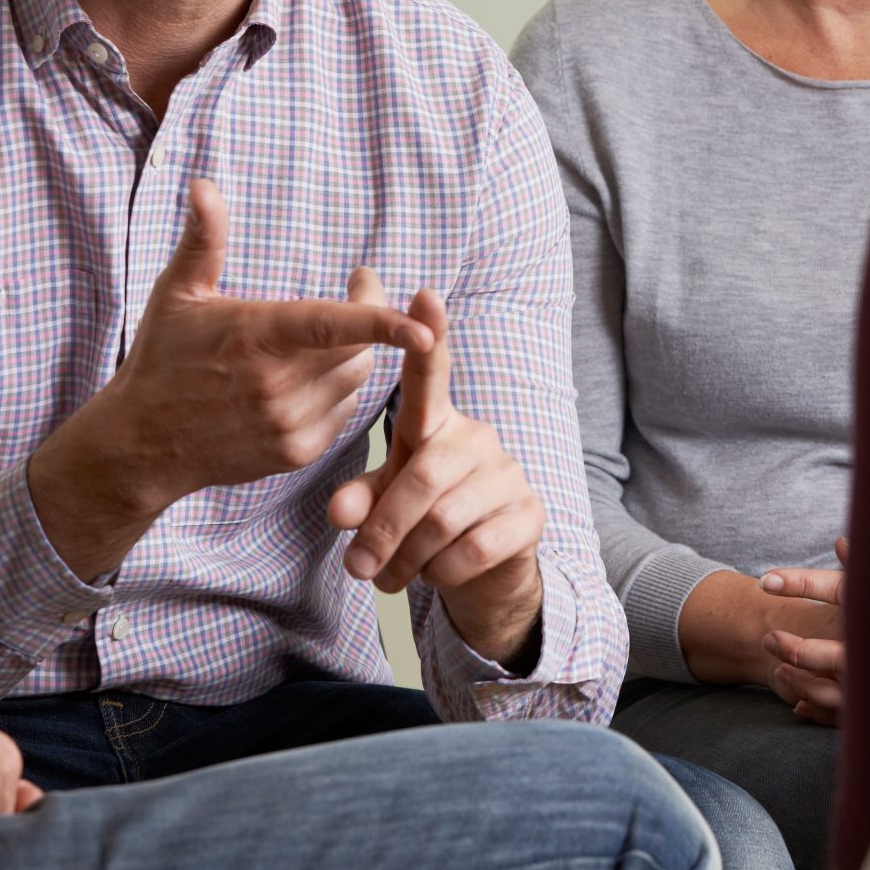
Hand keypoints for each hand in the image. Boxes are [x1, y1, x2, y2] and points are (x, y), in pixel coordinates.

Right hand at [28, 181, 433, 577]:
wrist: (142, 444)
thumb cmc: (162, 358)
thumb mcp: (177, 293)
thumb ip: (203, 239)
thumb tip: (204, 185)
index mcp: (256, 337)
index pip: (331, 326)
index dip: (382, 323)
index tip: (425, 327)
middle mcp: (277, 385)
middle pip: (359, 347)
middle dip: (368, 317)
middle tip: (358, 286)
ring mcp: (289, 423)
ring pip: (357, 379)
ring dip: (350, 355)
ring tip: (319, 338)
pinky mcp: (297, 452)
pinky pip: (345, 411)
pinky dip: (337, 391)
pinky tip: (305, 379)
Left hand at [327, 289, 546, 670]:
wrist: (486, 569)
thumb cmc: (425, 519)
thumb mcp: (384, 503)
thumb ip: (360, 501)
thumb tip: (340, 513)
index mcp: (437, 425)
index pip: (433, 375)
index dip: (429, 336)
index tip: (423, 293)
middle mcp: (476, 438)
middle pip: (422, 477)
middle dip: (384, 529)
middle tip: (359, 567)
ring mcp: (508, 475)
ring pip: (445, 520)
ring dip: (408, 559)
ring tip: (391, 576)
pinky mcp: (529, 515)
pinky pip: (473, 549)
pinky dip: (442, 573)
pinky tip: (436, 574)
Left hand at [758, 536, 848, 724]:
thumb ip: (865, 569)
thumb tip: (842, 542)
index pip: (835, 591)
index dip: (800, 583)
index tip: (766, 581)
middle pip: (824, 656)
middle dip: (793, 649)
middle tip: (768, 639)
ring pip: (828, 692)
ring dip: (799, 682)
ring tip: (779, 671)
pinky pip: (840, 716)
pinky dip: (816, 710)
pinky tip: (798, 704)